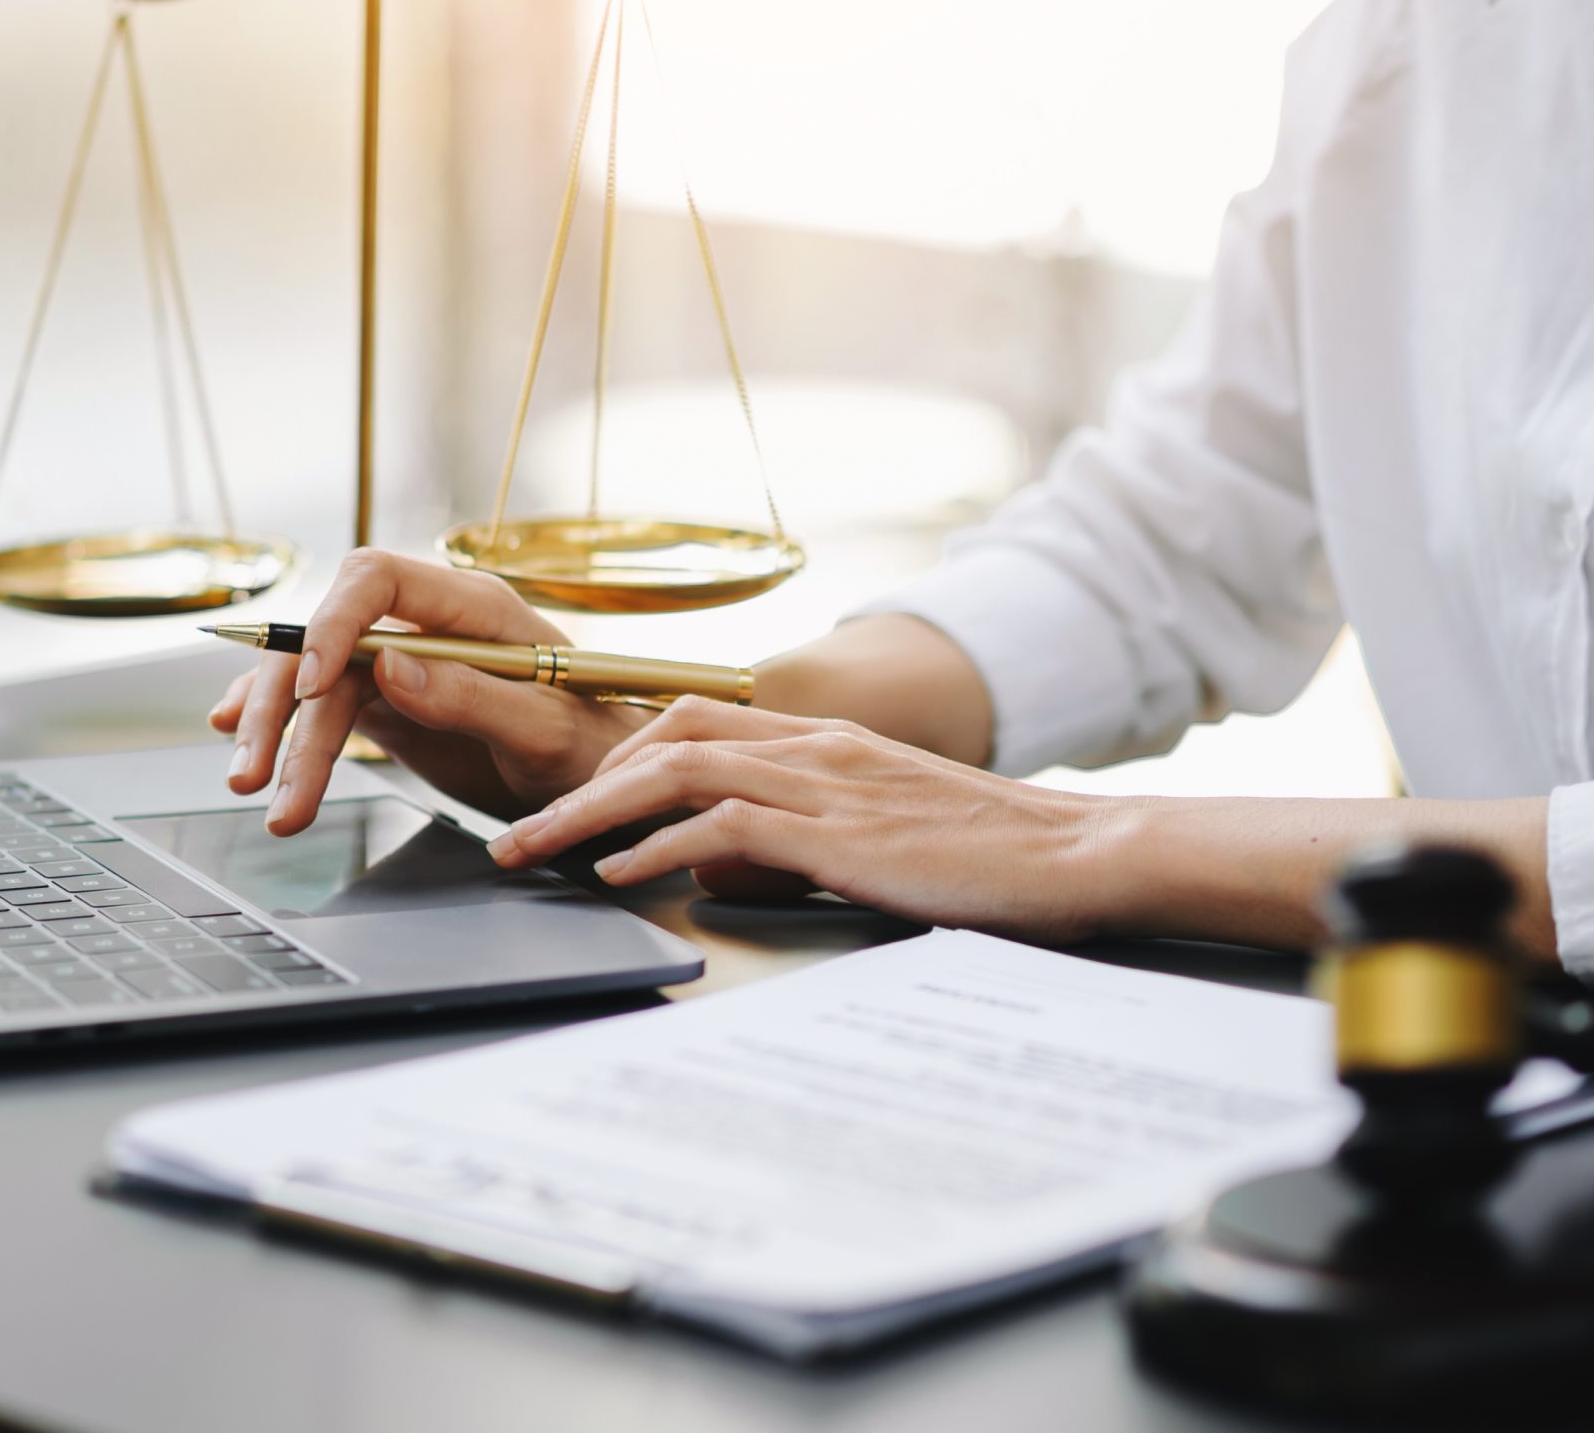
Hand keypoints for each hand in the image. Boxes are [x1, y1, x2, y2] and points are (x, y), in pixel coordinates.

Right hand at [208, 548, 648, 830]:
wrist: (605, 779)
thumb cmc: (593, 746)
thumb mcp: (545, 728)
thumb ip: (473, 695)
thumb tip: (391, 667)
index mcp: (471, 605)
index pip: (375, 578)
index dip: (331, 623)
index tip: (311, 687)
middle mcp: (426, 623)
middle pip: (326, 636)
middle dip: (285, 704)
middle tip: (261, 774)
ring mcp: (403, 660)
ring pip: (315, 680)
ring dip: (278, 734)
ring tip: (259, 794)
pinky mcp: (390, 702)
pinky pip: (322, 703)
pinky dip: (281, 724)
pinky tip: (238, 738)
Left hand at [482, 698, 1138, 942]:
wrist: (1078, 854)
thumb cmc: (992, 857)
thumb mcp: (879, 835)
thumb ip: (794, 839)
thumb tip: (708, 867)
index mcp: (827, 741)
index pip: (694, 718)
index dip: (617, 754)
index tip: (567, 798)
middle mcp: (816, 747)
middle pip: (664, 733)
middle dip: (578, 781)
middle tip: (515, 833)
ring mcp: (826, 784)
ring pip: (674, 771)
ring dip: (589, 814)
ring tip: (532, 853)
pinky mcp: (839, 833)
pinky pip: (720, 826)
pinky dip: (655, 847)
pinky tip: (618, 875)